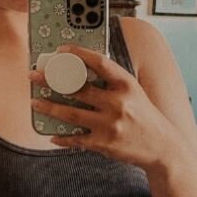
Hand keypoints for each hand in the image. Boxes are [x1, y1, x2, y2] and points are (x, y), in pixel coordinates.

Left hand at [29, 44, 172, 167]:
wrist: (163, 147)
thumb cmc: (144, 116)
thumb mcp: (134, 93)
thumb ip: (112, 83)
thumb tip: (80, 71)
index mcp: (126, 85)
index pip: (100, 63)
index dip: (78, 54)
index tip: (60, 50)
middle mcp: (118, 103)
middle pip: (77, 88)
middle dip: (51, 80)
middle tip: (34, 76)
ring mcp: (109, 124)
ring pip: (70, 114)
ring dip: (49, 107)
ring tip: (35, 102)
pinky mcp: (103, 143)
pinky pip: (75, 138)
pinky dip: (61, 138)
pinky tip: (51, 136)